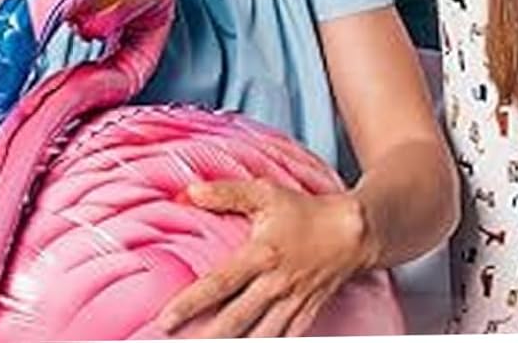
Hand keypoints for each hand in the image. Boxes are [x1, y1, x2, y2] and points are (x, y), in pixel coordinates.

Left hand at [155, 180, 375, 337]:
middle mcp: (275, 283)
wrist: (353, 231)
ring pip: (258, 337)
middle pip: (235, 320)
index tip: (164, 320)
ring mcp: (291, 302)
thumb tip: (189, 190)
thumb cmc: (306, 211)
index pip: (220, 283)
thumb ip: (228, 193)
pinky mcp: (304, 314)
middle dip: (206, 339)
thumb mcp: (267, 194)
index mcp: (262, 255)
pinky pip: (285, 340)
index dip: (191, 302)